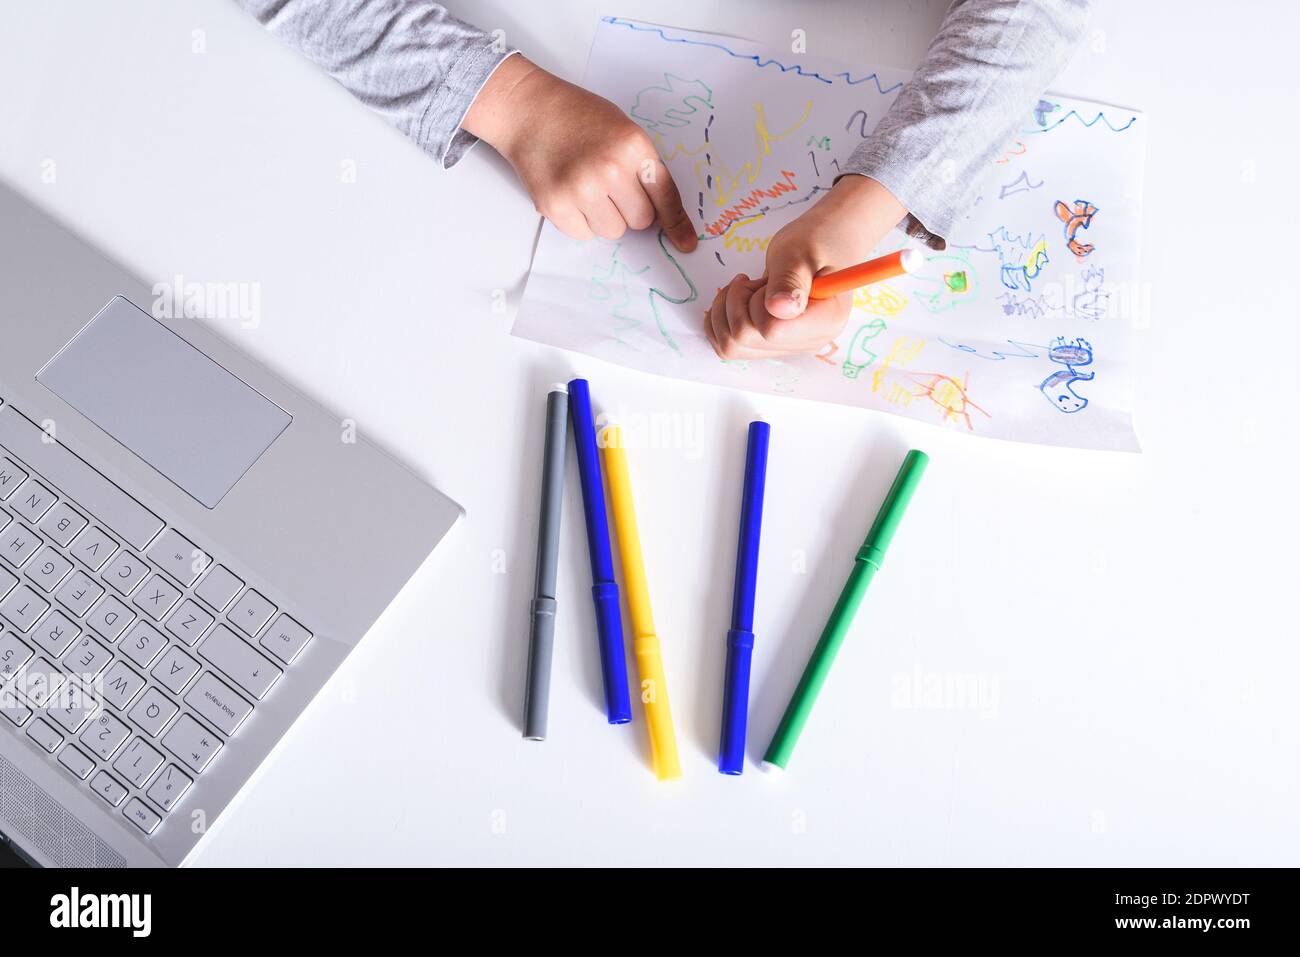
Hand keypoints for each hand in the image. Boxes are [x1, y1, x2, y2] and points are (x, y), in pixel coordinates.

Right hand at [463, 55, 697, 251]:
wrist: (529, 110)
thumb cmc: (578, 117)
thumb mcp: (623, 130)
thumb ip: (643, 167)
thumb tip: (663, 215)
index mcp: (633, 146)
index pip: (665, 196)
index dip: (676, 223)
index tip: (685, 243)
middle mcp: (610, 169)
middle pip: (640, 221)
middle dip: (629, 209)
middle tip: (610, 187)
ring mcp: (581, 189)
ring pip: (613, 231)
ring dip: (604, 217)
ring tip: (586, 187)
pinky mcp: (555, 205)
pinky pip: (583, 234)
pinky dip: (579, 220)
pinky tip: (569, 192)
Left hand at [704, 175, 905, 358]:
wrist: (821, 245)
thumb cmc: (816, 242)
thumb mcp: (799, 252)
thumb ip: (789, 279)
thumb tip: (778, 308)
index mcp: (826, 321)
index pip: (773, 330)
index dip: (758, 302)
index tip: (769, 280)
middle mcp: (808, 342)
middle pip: (745, 338)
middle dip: (738, 301)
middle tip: (758, 280)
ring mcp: (787, 347)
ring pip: (730, 345)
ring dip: (726, 310)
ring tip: (750, 288)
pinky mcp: (769, 346)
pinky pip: (727, 346)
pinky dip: (721, 320)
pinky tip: (738, 300)